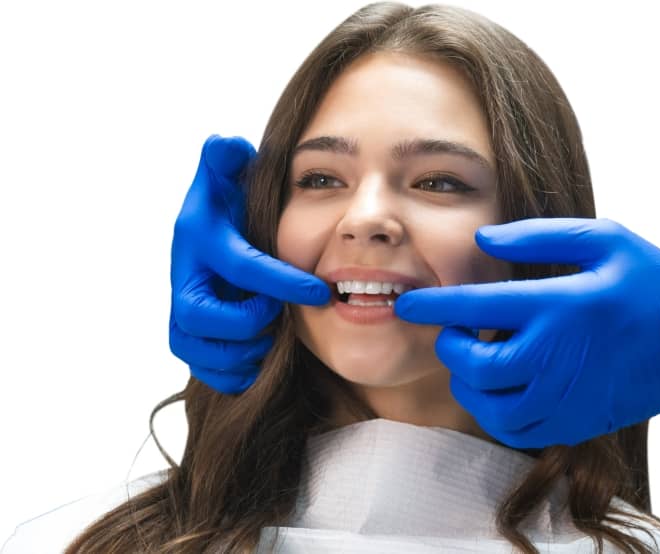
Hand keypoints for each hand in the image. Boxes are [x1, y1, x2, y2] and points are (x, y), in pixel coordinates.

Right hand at [169, 135, 330, 393]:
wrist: (213, 243)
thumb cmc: (230, 208)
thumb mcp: (227, 177)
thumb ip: (226, 158)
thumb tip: (226, 143)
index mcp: (198, 239)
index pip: (240, 266)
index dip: (282, 282)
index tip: (322, 292)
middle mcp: (183, 279)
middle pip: (199, 317)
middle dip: (247, 322)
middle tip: (280, 318)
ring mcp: (181, 312)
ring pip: (198, 350)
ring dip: (243, 351)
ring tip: (273, 339)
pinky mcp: (189, 340)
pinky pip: (204, 372)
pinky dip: (234, 374)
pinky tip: (260, 363)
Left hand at [395, 217, 659, 447]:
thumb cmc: (653, 286)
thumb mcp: (606, 239)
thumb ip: (540, 235)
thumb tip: (484, 237)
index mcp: (559, 306)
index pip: (476, 306)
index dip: (433, 305)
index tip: (406, 302)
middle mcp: (555, 356)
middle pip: (474, 365)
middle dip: (450, 347)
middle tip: (454, 331)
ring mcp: (563, 396)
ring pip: (488, 404)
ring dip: (467, 382)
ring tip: (474, 359)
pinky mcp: (571, 422)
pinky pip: (512, 429)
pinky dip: (491, 410)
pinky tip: (498, 387)